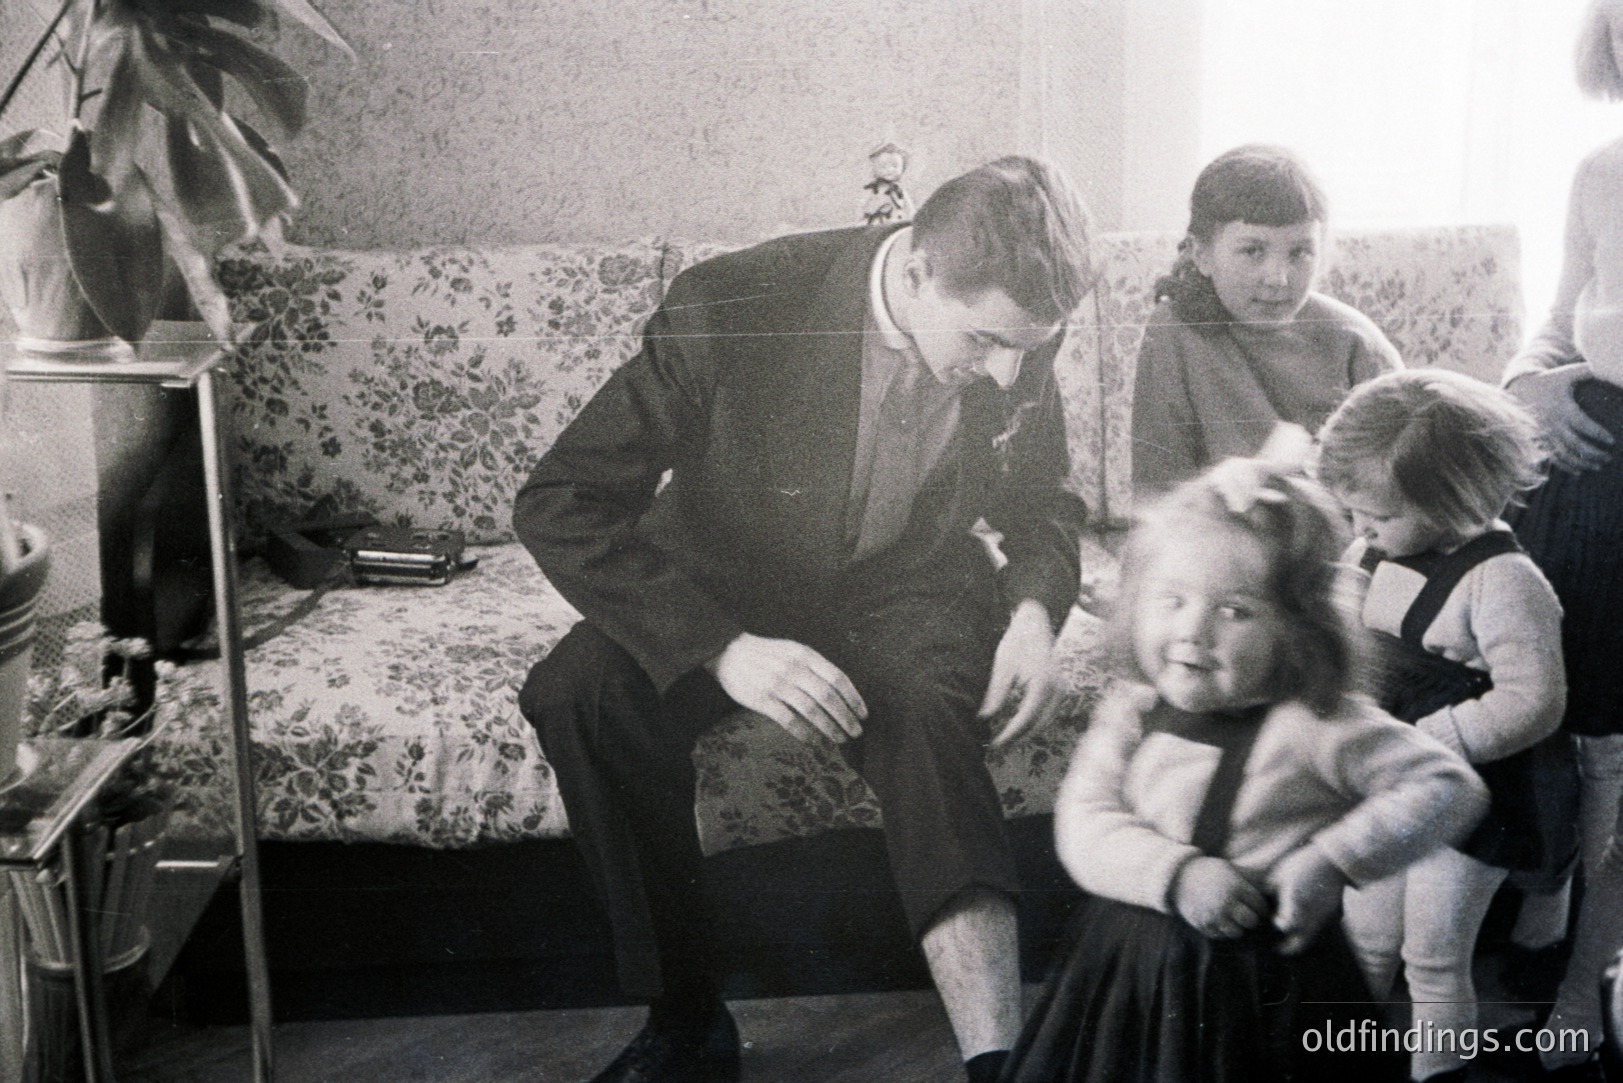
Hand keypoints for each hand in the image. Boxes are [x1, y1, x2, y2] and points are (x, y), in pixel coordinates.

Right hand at [705, 633, 865, 744]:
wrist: (729, 652)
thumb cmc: (767, 654)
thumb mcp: (793, 650)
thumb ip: (815, 666)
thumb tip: (840, 691)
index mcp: (805, 655)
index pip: (838, 678)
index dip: (854, 698)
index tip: (863, 714)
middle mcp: (794, 669)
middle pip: (828, 697)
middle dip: (846, 718)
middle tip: (856, 732)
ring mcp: (778, 684)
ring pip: (812, 711)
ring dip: (829, 728)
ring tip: (840, 739)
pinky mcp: (762, 699)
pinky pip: (789, 720)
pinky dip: (804, 733)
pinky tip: (814, 741)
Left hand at [980, 599, 1056, 747]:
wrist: (1035, 623)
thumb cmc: (1017, 641)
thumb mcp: (1002, 667)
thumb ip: (996, 695)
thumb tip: (984, 718)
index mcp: (1041, 684)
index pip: (1026, 718)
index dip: (1010, 735)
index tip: (995, 744)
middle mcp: (1056, 689)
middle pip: (1038, 725)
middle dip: (1018, 739)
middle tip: (997, 748)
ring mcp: (1061, 689)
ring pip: (1045, 722)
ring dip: (1027, 734)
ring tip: (1006, 742)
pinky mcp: (1059, 689)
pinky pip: (1048, 713)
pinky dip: (1035, 723)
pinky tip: (1019, 728)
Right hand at [1172, 856, 1268, 938]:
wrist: (1178, 877)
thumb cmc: (1209, 871)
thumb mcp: (1230, 868)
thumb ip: (1250, 878)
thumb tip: (1274, 885)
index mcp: (1235, 886)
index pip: (1259, 905)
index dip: (1261, 906)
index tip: (1257, 905)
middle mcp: (1225, 902)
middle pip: (1250, 921)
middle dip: (1251, 918)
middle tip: (1247, 913)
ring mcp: (1213, 915)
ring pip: (1236, 932)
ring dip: (1236, 926)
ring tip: (1233, 918)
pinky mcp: (1202, 924)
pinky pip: (1219, 935)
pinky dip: (1221, 930)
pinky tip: (1220, 920)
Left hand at [1267, 843, 1349, 954]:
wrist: (1333, 860)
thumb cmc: (1302, 864)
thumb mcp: (1279, 875)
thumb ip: (1270, 892)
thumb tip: (1262, 903)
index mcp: (1297, 903)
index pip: (1287, 926)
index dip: (1279, 924)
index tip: (1274, 918)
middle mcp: (1312, 914)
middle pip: (1301, 943)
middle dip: (1289, 948)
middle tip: (1280, 949)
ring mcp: (1325, 916)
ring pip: (1312, 938)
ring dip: (1301, 940)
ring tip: (1292, 936)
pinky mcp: (1335, 914)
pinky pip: (1323, 929)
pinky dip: (1313, 930)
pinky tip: (1306, 923)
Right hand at [1508, 365, 1612, 472]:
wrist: (1520, 390)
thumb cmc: (1550, 381)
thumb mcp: (1567, 373)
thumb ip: (1588, 371)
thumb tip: (1613, 370)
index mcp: (1562, 408)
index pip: (1583, 425)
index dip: (1598, 434)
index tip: (1612, 441)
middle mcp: (1553, 424)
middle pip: (1575, 444)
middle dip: (1594, 453)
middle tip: (1609, 457)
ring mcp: (1545, 434)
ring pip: (1565, 455)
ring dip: (1582, 463)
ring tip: (1599, 465)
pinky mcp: (1540, 440)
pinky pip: (1553, 458)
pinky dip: (1567, 466)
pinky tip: (1580, 470)